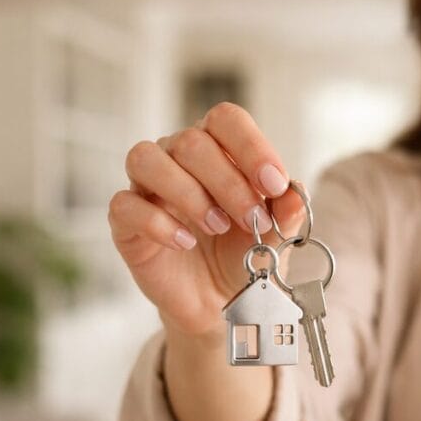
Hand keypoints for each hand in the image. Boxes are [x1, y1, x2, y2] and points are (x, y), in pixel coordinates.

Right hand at [108, 102, 306, 338]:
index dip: (251, 147)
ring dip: (189, 194)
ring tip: (217, 226)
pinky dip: (158, 223)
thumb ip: (287, 211)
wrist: (218, 300)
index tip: (274, 185)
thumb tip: (296, 194)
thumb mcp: (275, 234)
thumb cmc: (242, 252)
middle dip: (229, 183)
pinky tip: (186, 242)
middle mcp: (177, 157)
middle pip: (191, 141)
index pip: (226, 120)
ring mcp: (147, 187)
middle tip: (252, 220)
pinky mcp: (125, 221)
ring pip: (147, 160)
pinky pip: (125, 205)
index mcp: (216, 147)